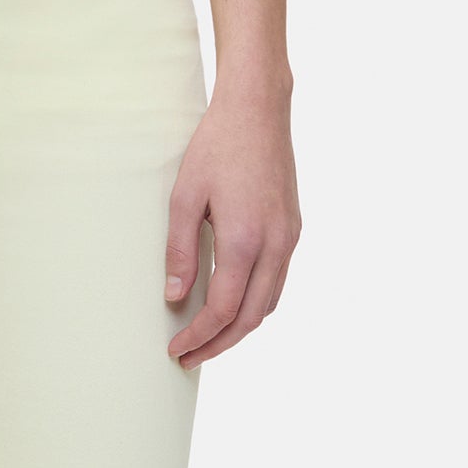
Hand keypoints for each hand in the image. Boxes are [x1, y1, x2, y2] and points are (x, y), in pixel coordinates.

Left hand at [164, 86, 300, 366]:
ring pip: (268, 304)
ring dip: (239, 328)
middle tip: (189, 357)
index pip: (222, 310)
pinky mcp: (293, 229)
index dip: (198, 336)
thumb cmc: (217, 147)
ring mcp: (289, 238)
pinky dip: (254, 304)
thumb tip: (174, 297)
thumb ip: (179, 251)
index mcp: (245, 240)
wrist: (259, 110)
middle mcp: (275, 245)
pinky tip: (233, 303)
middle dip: (219, 344)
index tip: (176, 348)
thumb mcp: (184, 198)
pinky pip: (277, 282)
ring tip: (208, 337)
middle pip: (249, 318)